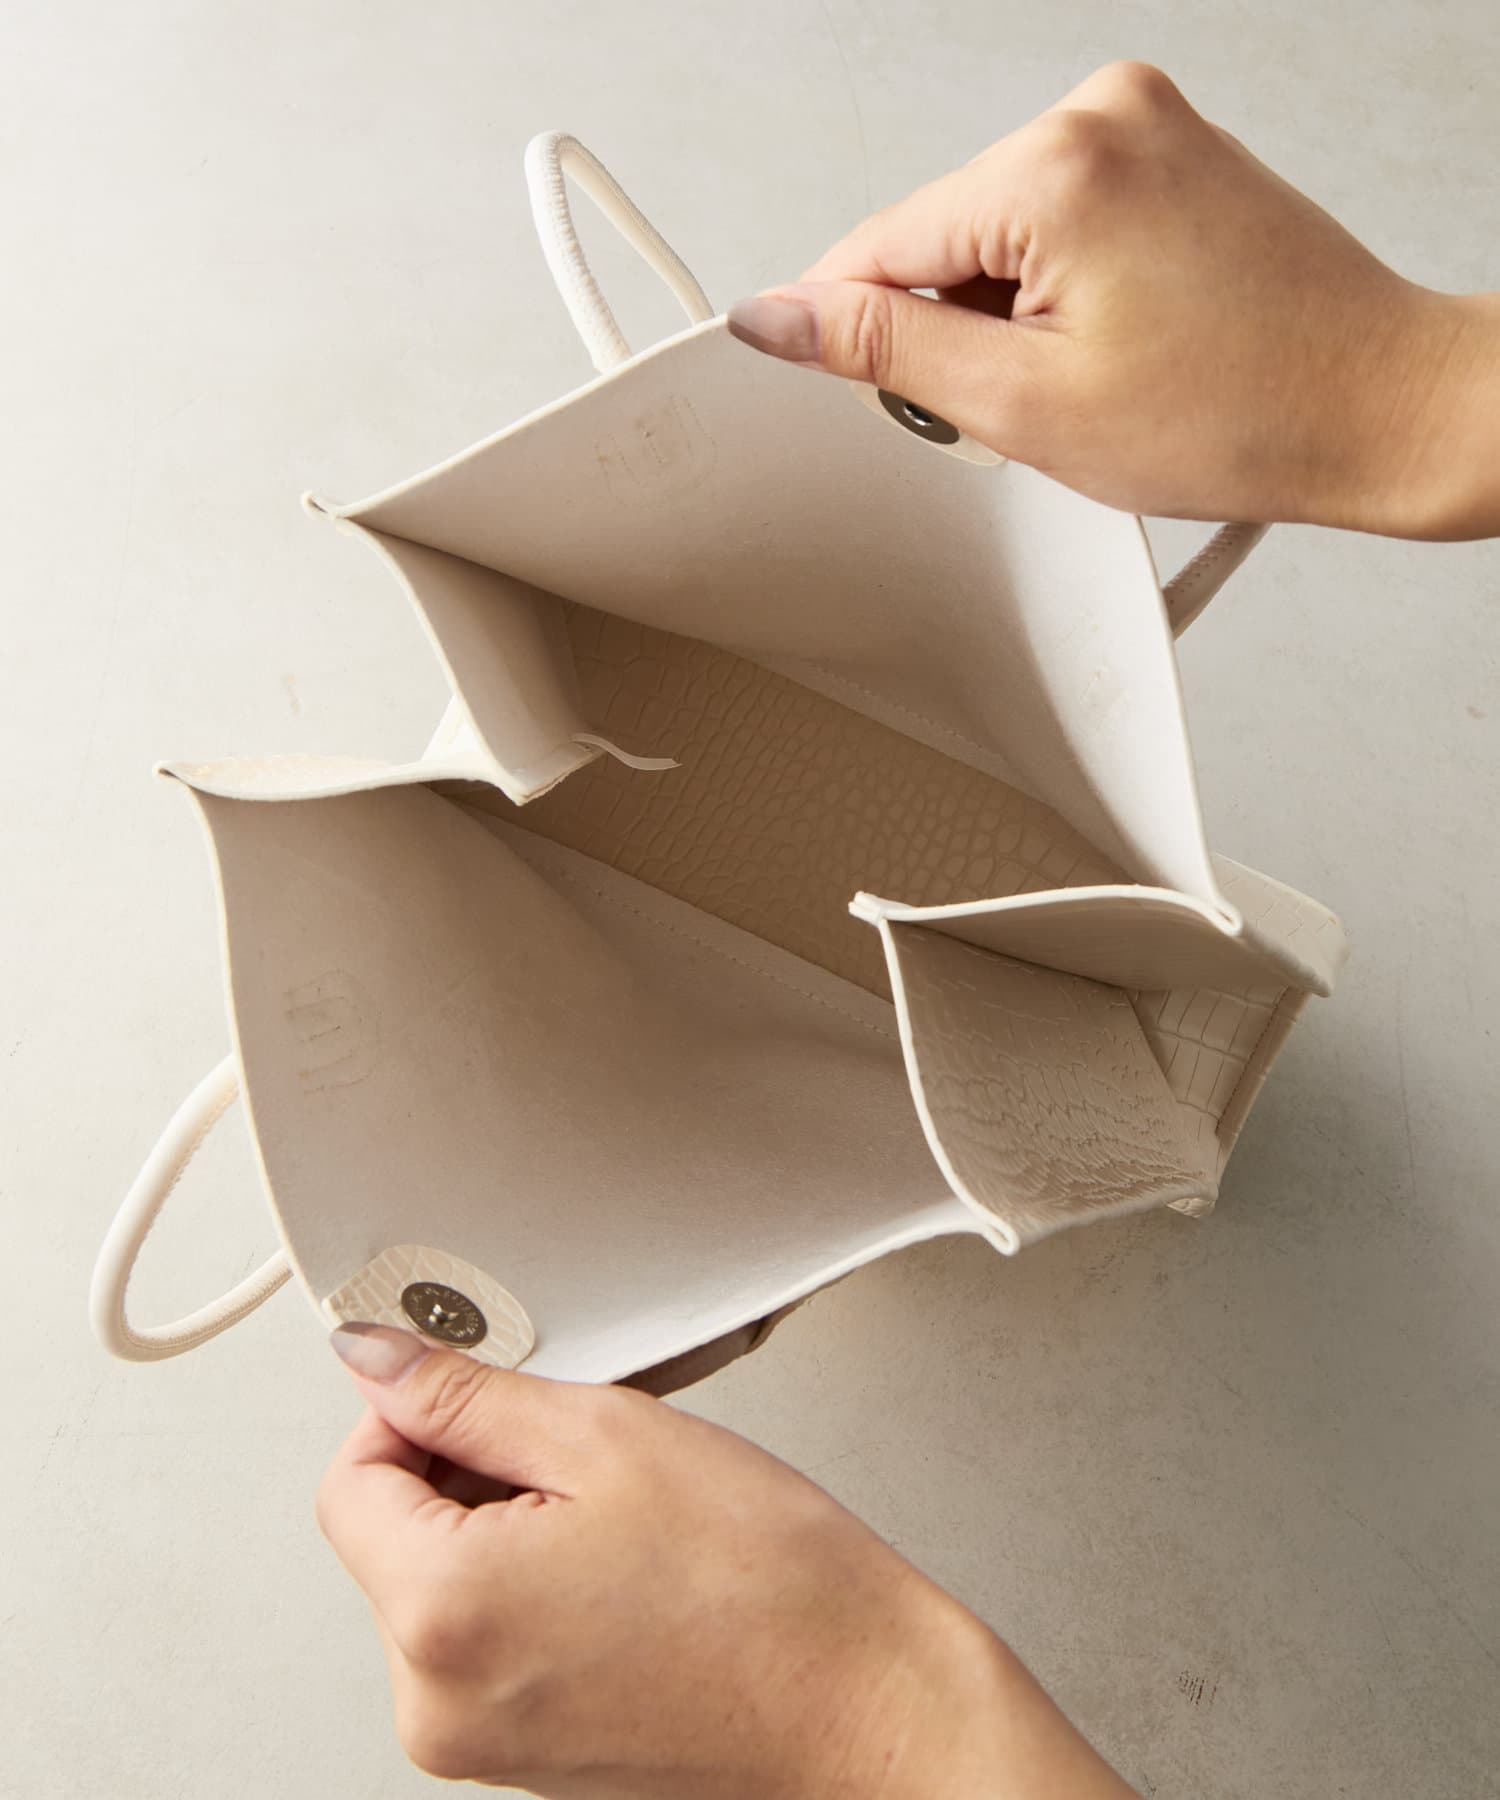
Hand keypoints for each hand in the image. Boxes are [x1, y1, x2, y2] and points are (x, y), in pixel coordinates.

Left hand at [317, 1324, 1136, 1797]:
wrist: (865, 1706)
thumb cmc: (769, 1590)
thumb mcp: (607, 1436)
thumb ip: (469, 1394)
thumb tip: (375, 1362)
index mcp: (440, 1616)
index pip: (350, 1477)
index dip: (414, 1411)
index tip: (483, 1391)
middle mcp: (436, 1702)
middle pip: (391, 1534)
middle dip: (471, 1470)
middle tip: (585, 1454)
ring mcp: (478, 1741)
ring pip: (443, 1582)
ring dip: (508, 1526)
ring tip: (622, 1521)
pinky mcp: (523, 1757)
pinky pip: (487, 1637)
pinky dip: (536, 1584)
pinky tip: (627, 1570)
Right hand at [727, 62, 1499, 539]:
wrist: (1375, 407)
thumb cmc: (1240, 415)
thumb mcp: (1027, 404)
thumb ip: (887, 349)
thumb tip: (782, 315)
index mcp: (1057, 163)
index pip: (882, 241)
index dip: (846, 327)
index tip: (839, 385)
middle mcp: (1102, 112)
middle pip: (943, 233)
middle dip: (952, 329)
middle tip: (1019, 410)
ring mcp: (1144, 122)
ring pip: (1000, 232)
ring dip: (1007, 315)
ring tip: (1088, 381)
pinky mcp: (1171, 149)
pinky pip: (1061, 220)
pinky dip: (1058, 290)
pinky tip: (1112, 346)